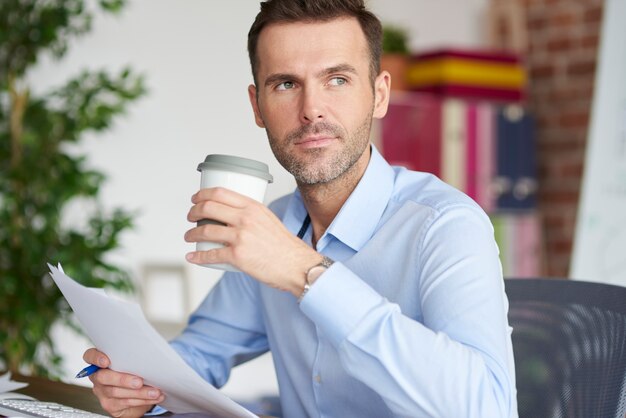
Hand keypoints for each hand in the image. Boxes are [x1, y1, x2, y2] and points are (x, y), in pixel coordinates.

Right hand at [83, 348, 164, 417]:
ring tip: (154, 391)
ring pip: (117, 392)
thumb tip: (149, 357)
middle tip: (139, 381)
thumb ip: (131, 359)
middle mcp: (98, 377)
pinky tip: (153, 397)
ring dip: (139, 392)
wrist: (134, 396)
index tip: (106, 361)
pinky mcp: (110, 405)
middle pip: (104, 377)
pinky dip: (142, 400)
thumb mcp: (131, 363)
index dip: (96, 358)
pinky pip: (126, 402)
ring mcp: (102, 392)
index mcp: (100, 363)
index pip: (90, 356)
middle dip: (123, 379)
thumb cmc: (133, 373)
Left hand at [184, 187, 321, 295]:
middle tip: (190, 217)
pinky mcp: (238, 256)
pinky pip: (211, 255)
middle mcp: (245, 218)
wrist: (297, 265)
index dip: (202, 195)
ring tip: (189, 236)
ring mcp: (241, 237)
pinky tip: (192, 257)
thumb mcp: (269, 219)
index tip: (196, 199)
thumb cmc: (285, 246)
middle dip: (193, 212)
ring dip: (192, 233)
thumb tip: (232, 216)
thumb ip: (251, 215)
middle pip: (208, 208)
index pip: (220, 193)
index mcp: (253, 207)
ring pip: (205, 231)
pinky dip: (198, 257)